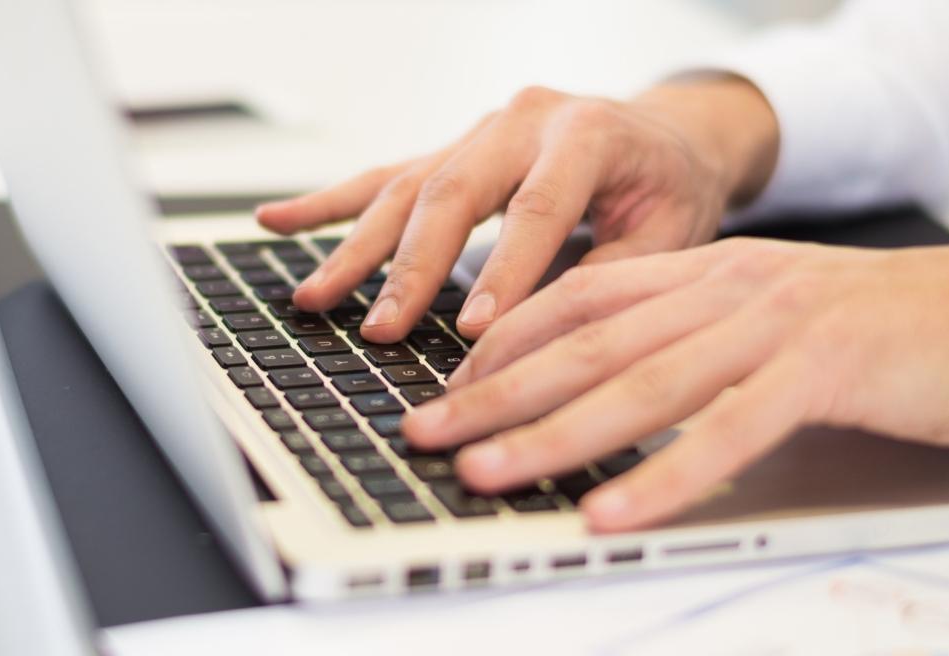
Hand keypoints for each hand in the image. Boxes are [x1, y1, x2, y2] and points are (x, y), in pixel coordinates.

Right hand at [255, 79, 778, 342]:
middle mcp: (524, 118)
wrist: (671, 137)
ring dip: (356, 248)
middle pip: (453, 192)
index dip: (504, 273)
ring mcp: (481, 129)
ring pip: (407, 187)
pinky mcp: (453, 147)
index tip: (470, 333)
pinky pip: (385, 175)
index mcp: (587, 133)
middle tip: (380, 328)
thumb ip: (607, 280)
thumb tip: (539, 343)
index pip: (536, 207)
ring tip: (313, 297)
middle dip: (411, 268)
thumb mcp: (671, 238)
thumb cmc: (673, 189)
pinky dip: (330, 203)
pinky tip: (276, 220)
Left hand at [401, 239, 948, 531]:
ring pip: (640, 384)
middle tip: (428, 433)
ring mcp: (771, 325)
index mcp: (705, 270)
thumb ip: (687, 340)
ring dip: (553, 434)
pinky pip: (727, 430)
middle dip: (496, 393)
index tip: (448, 384)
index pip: (578, 299)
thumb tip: (604, 392)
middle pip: (586, 344)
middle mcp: (725, 288)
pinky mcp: (822, 371)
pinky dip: (662, 476)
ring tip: (487, 472)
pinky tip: (611, 510)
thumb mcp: (763, 318)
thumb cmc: (874, 333)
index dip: (505, 341)